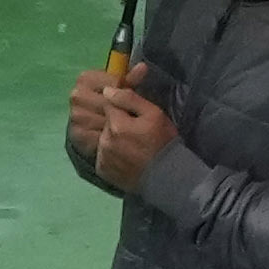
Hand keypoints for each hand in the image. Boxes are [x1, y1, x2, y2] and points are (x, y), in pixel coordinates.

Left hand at [65, 64, 178, 191]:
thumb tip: (107, 90)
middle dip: (117, 124)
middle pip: (105, 123)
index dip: (121, 108)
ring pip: (103, 139)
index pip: (108, 105)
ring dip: (113, 140)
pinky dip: (110, 156)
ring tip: (131, 147)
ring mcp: (102, 157)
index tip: (132, 116)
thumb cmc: (163, 142)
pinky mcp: (102, 170)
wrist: (167, 178)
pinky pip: (102, 156)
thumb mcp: (154, 114)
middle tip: (135, 134)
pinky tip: (125, 159)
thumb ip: (129, 99)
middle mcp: (104, 141)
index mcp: (116, 124)